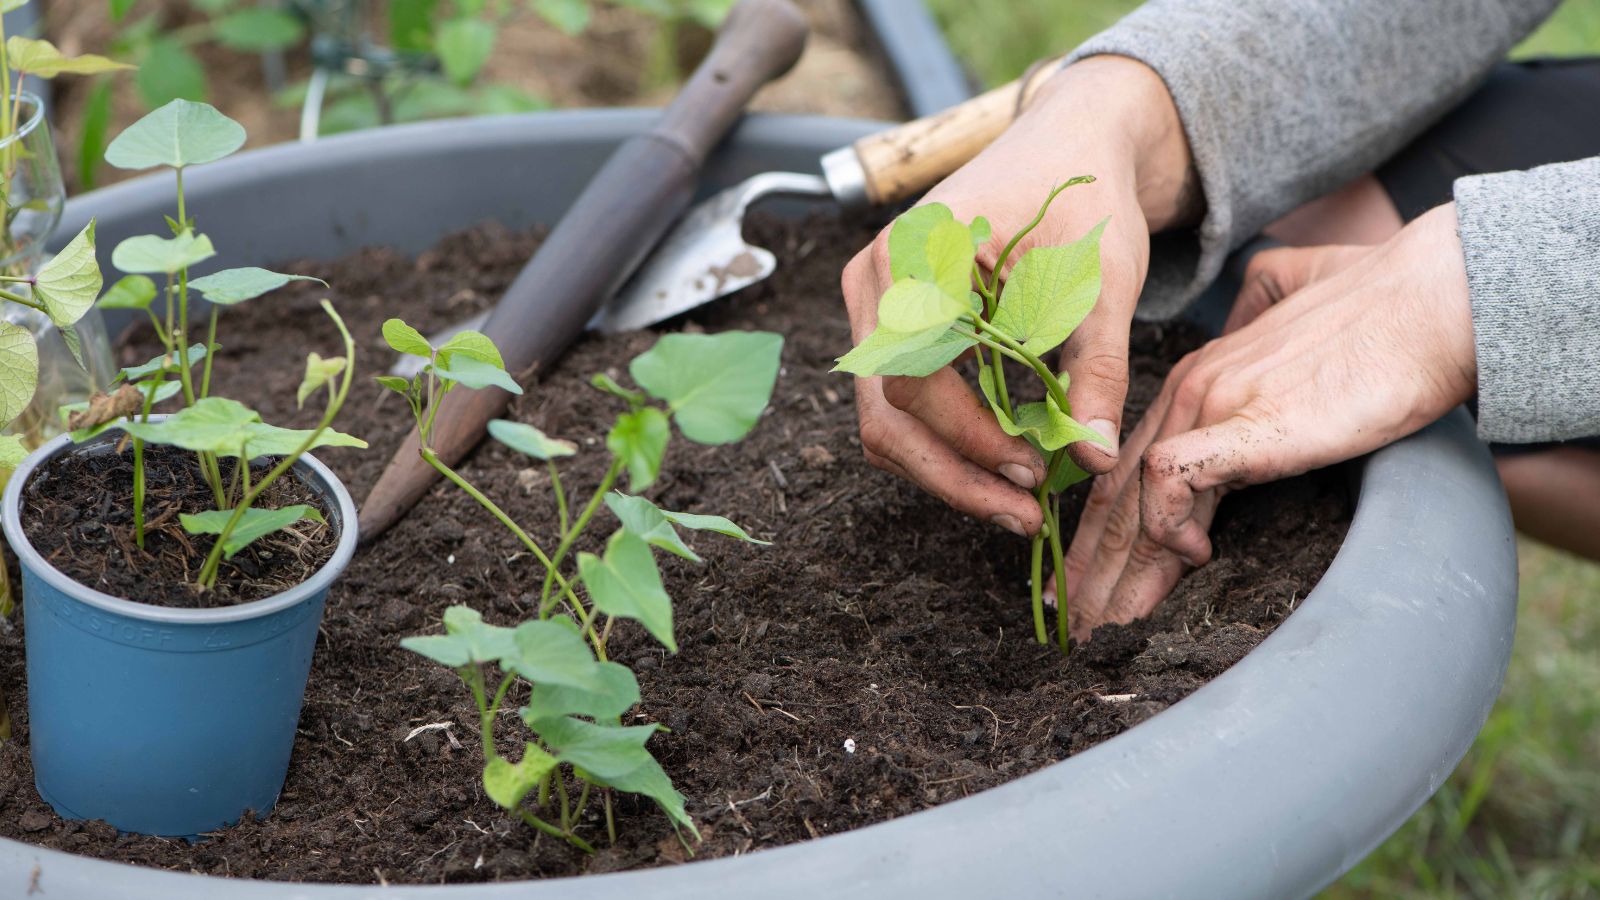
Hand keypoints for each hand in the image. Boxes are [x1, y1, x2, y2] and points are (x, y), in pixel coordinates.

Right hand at [841, 56, 1195, 535]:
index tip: (1033, 471)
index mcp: (914, 252)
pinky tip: (1000, 460)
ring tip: (1019, 500)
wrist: (1069, 146)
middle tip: (1024, 514)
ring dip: (946, 468)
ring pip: (883, 417)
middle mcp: (875, 277)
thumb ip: (1096, 367)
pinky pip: (897, 401)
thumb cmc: (1085, 200)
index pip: (913, 376)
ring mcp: (873, 301)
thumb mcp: (1105, 281)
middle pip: (885, 410)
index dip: (968, 437)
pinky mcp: (889, 322)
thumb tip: (1090, 459)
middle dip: (954, 474)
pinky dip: (943, 442)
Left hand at [1064, 204, 1475, 638]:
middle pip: (1117, 491)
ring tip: (1108, 627)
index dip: (1101, 527)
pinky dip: (1169, 524)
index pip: (1126, 466)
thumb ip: (1262, 322)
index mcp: (1197, 377)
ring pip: (1133, 497)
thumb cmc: (1386, 317)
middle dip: (1094, 565)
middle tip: (1078, 621)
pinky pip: (1171, 478)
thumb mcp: (1298, 326)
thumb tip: (1259, 319)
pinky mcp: (1245, 422)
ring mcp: (1212, 402)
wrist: (1434, 304)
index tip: (1090, 578)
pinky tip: (1193, 556)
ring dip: (1119, 570)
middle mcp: (1190, 389)